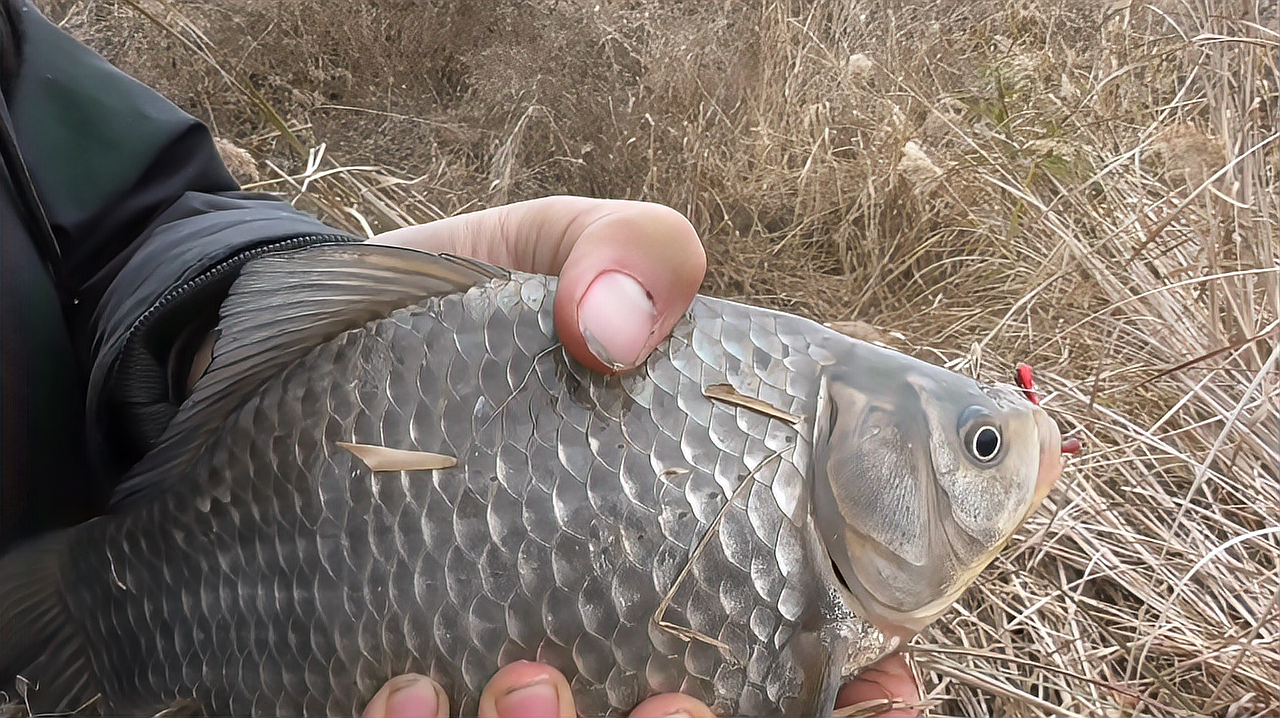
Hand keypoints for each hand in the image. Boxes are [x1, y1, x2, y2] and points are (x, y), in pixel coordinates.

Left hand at [369, 197, 921, 715]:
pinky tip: (401, 686)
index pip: (804, 667)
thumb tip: (613, 336)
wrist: (291, 342)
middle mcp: (593, 633)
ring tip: (521, 682)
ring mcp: (495, 672)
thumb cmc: (455, 312)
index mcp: (672, 556)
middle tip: (667, 699)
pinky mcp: (378, 691)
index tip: (877, 692)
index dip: (861, 700)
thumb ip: (632, 251)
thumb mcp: (561, 250)